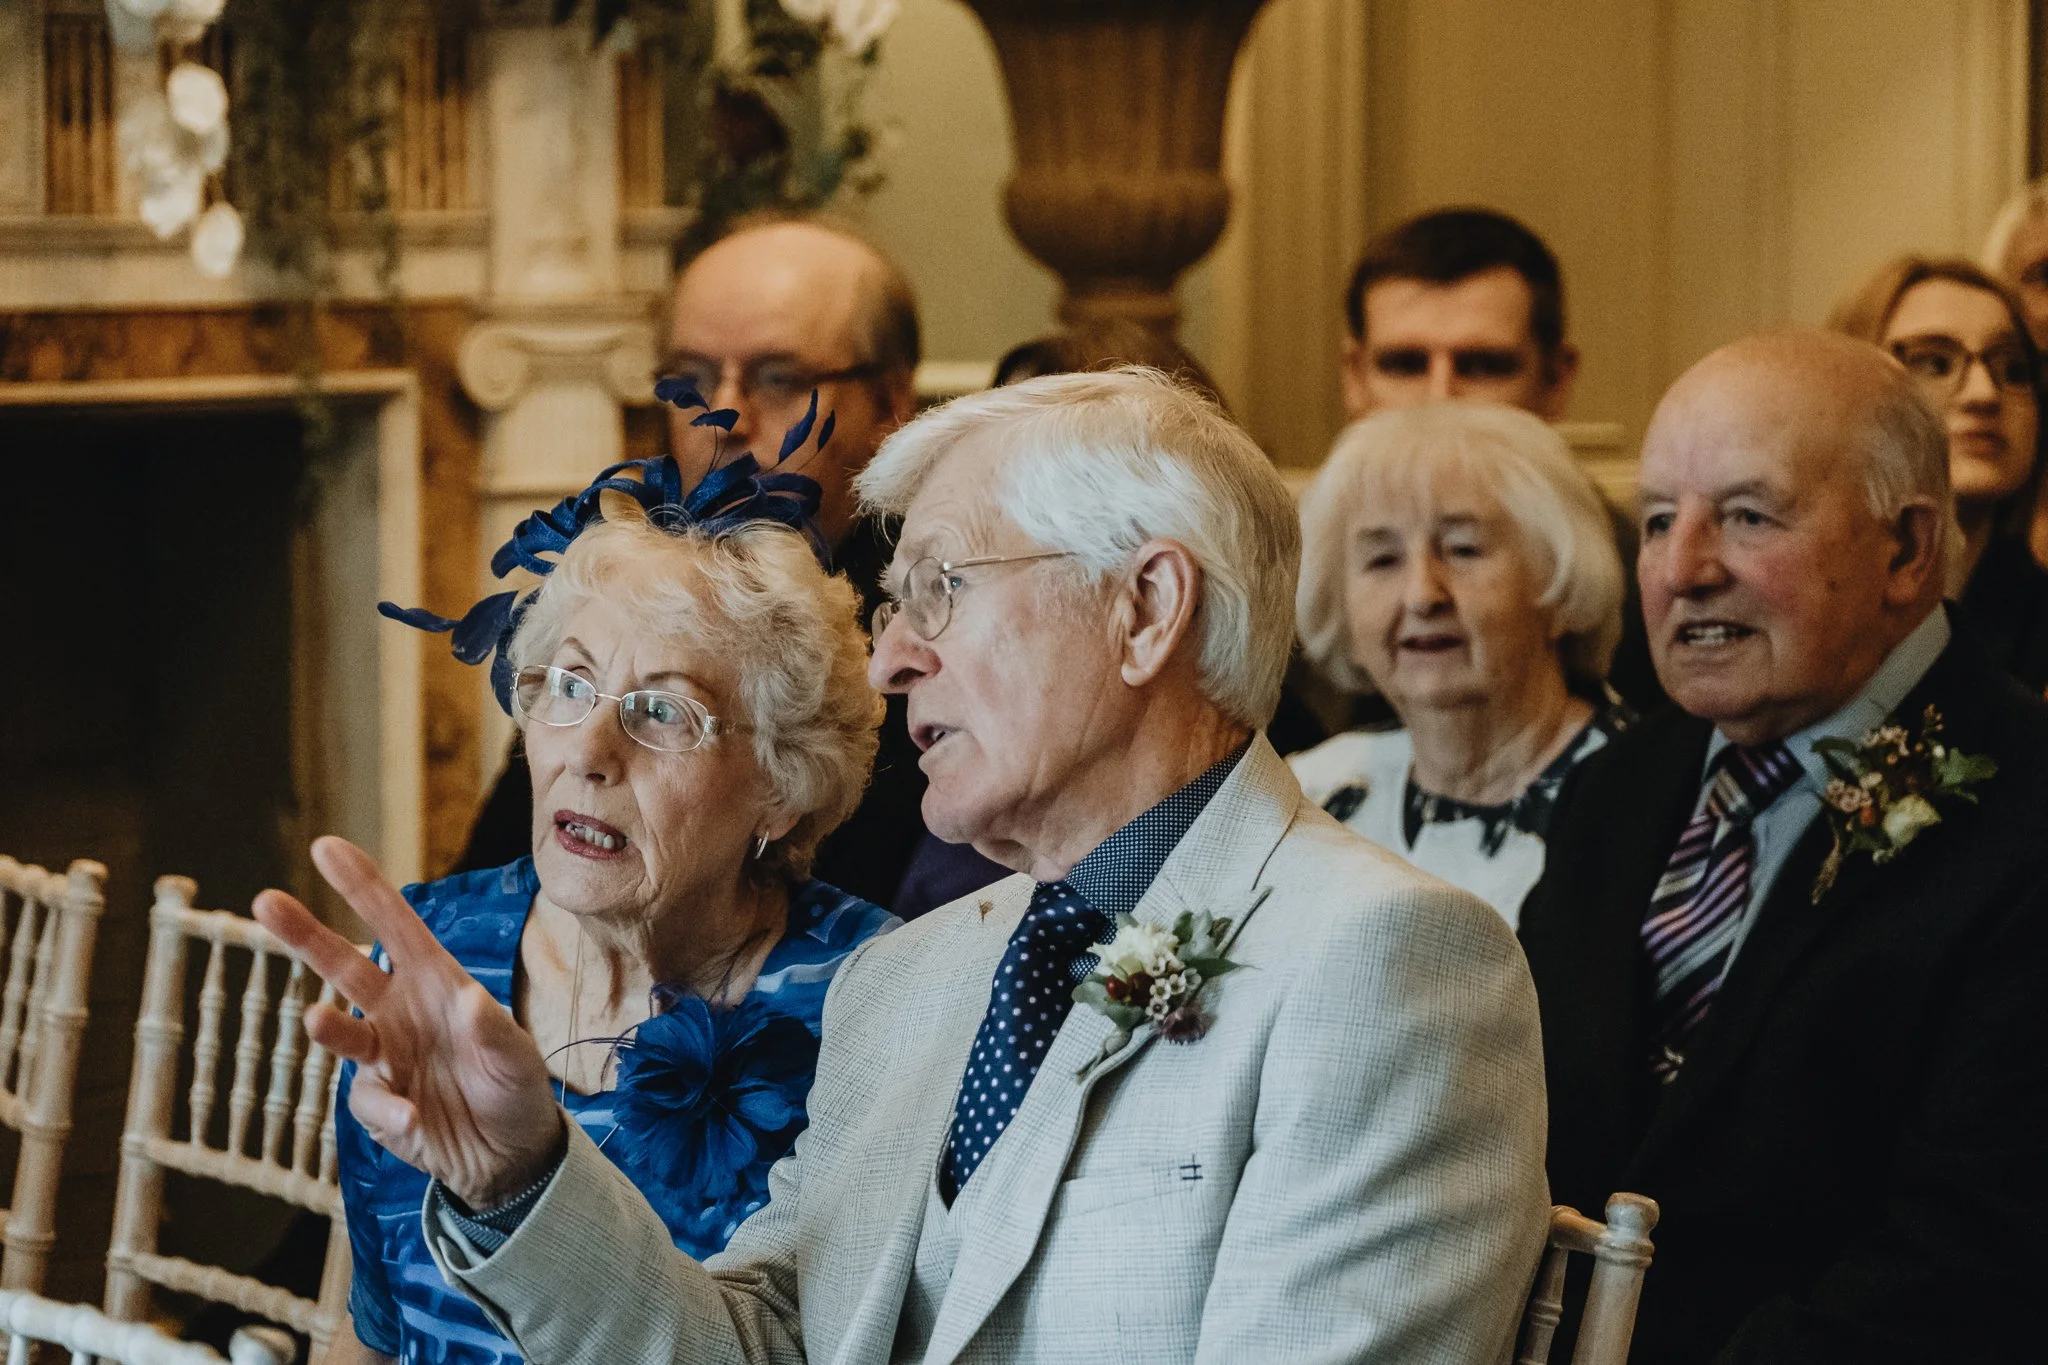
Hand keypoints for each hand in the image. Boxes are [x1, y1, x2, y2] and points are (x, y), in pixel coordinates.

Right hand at [254, 836, 563, 1208]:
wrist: (509, 1153)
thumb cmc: (515, 1087)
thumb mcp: (516, 1057)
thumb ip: (492, 1030)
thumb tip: (467, 999)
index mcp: (436, 981)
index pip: (395, 925)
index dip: (362, 886)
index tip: (326, 847)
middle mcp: (400, 1010)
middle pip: (343, 965)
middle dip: (305, 934)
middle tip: (265, 901)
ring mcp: (383, 1055)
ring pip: (338, 1030)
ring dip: (326, 1026)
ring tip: (316, 1021)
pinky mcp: (377, 1102)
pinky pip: (369, 1100)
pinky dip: (388, 1111)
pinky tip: (415, 1122)